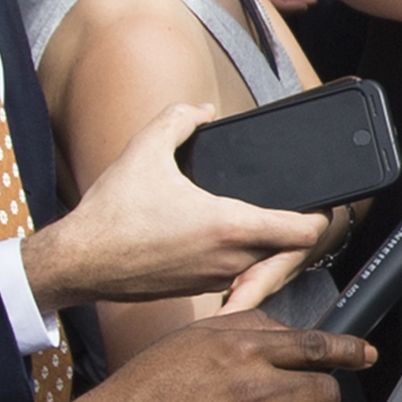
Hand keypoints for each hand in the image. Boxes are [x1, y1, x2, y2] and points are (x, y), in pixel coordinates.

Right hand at [25, 99, 333, 305]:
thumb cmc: (112, 215)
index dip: (319, 215)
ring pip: (261, 268)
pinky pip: (235, 277)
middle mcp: (229, 260)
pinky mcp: (196, 290)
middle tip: (295, 211)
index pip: (301, 232)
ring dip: (269, 250)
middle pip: (288, 253)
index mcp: (229, 226)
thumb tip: (202, 112)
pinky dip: (241, 263)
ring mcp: (214, 280)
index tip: (322, 203)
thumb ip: (180, 119)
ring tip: (263, 224)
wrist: (80, 262)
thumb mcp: (146, 148)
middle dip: (296, 233)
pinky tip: (225, 242)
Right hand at [40, 310, 365, 401]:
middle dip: (326, 394)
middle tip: (311, 399)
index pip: (317, 345)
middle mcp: (259, 385)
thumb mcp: (198, 335)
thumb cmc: (153, 381)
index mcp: (246, 347)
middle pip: (326, 389)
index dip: (350, 350)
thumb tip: (289, 333)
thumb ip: (249, 326)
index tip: (366, 355)